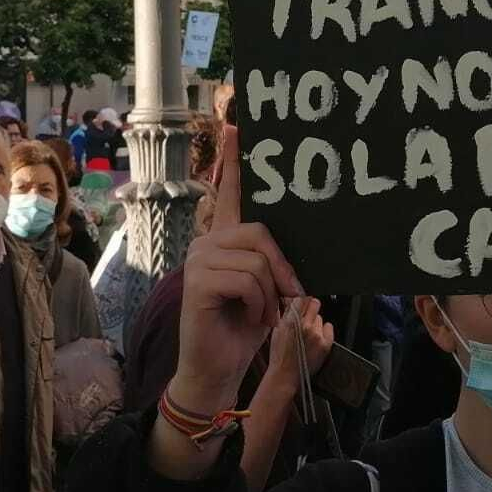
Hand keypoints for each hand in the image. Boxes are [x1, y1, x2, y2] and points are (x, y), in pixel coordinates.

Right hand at [170, 125, 302, 416]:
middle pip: (261, 232)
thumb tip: (295, 254)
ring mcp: (199, 259)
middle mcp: (207, 242)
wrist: (219, 367)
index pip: (232, 192)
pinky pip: (247, 279)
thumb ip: (274, 263)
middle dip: (283, 268)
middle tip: (289, 297)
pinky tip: (247, 318)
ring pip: (258, 260)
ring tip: (261, 314)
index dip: (236, 159)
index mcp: (226, 240)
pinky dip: (259, 304)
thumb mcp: (269, 290)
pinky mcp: (197, 280)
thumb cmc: (245, 328)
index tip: (238, 124)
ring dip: (271, 295)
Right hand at [262, 297, 334, 399]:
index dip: (301, 302)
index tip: (301, 306)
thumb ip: (287, 314)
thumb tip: (294, 301)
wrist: (285, 375)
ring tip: (308, 335)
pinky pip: (329, 327)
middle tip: (306, 318)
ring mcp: (316, 335)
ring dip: (315, 323)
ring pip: (320, 317)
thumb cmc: (280, 355)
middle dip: (310, 309)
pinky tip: (317, 338)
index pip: (301, 299)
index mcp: (290, 321)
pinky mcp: (325, 344)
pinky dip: (324, 330)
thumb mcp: (278, 330)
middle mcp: (304, 326)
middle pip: (314, 303)